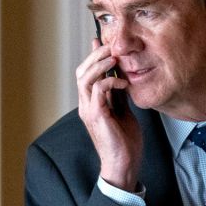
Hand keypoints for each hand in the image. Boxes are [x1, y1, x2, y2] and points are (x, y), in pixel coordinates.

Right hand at [76, 37, 140, 190]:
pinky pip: (98, 90)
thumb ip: (118, 95)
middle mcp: (85, 105)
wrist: (123, 164)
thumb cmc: (124, 141)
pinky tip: (124, 82)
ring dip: (100, 64)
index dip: (92, 56)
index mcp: (91, 103)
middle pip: (81, 71)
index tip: (102, 41)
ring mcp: (89, 110)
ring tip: (115, 58)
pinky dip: (111, 81)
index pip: (86, 74)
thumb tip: (121, 77)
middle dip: (96, 55)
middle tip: (111, 46)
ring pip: (85, 77)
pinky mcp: (97, 115)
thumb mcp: (123, 111)